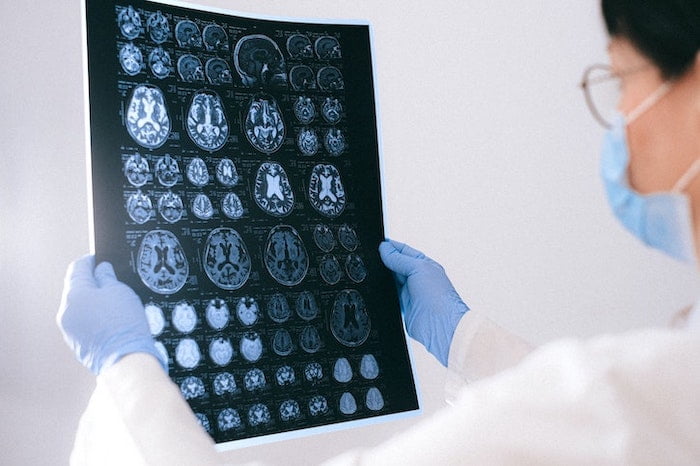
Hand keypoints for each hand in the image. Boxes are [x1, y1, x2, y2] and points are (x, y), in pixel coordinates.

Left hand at [57, 255, 166, 374]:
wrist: (126, 359)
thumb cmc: (124, 324)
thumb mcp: (120, 291)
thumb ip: (107, 277)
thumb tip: (101, 270)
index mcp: (74, 294)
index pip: (77, 268)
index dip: (90, 261)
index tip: (99, 259)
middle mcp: (66, 311)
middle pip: (76, 288)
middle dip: (92, 283)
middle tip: (112, 282)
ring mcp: (69, 329)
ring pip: (80, 307)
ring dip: (93, 302)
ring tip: (115, 304)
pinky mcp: (76, 343)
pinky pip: (83, 323)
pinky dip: (94, 318)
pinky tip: (111, 321)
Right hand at [379, 240, 468, 365]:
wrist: (440, 325)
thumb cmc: (439, 297)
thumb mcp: (418, 268)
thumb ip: (400, 259)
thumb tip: (385, 249)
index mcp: (425, 265)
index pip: (405, 251)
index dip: (392, 247)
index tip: (379, 244)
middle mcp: (419, 278)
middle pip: (397, 265)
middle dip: (386, 261)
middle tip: (373, 256)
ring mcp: (411, 293)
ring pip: (392, 280)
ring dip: (384, 276)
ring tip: (373, 270)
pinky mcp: (404, 306)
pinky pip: (390, 296)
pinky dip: (384, 292)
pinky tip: (378, 288)